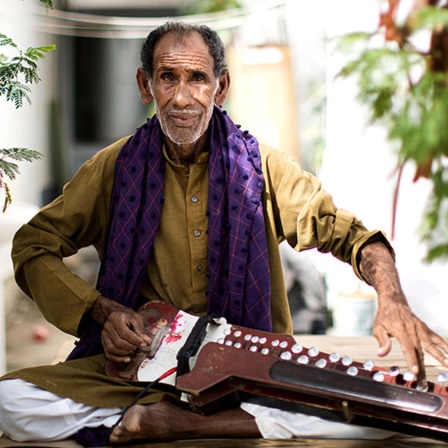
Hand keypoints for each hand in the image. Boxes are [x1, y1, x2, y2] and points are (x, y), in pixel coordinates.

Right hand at [91, 296, 151, 362]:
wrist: (113, 313)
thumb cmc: (126, 315)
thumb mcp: (135, 318)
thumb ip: (141, 329)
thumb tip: (147, 341)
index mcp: (117, 318)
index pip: (124, 333)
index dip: (135, 340)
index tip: (143, 344)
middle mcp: (108, 327)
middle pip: (118, 342)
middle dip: (131, 347)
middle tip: (139, 347)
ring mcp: (104, 335)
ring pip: (112, 349)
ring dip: (125, 353)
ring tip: (134, 351)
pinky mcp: (103, 342)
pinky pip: (108, 354)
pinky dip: (118, 359)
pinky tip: (127, 359)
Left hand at [360, 241, 447, 385]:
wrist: (394, 301)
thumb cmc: (385, 316)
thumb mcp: (378, 327)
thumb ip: (382, 341)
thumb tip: (381, 354)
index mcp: (401, 330)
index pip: (407, 347)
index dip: (411, 359)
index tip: (415, 371)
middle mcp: (413, 329)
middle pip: (420, 350)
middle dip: (422, 367)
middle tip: (424, 382)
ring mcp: (420, 328)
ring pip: (431, 344)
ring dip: (439, 356)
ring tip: (447, 366)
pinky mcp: (425, 328)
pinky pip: (436, 337)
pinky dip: (444, 345)